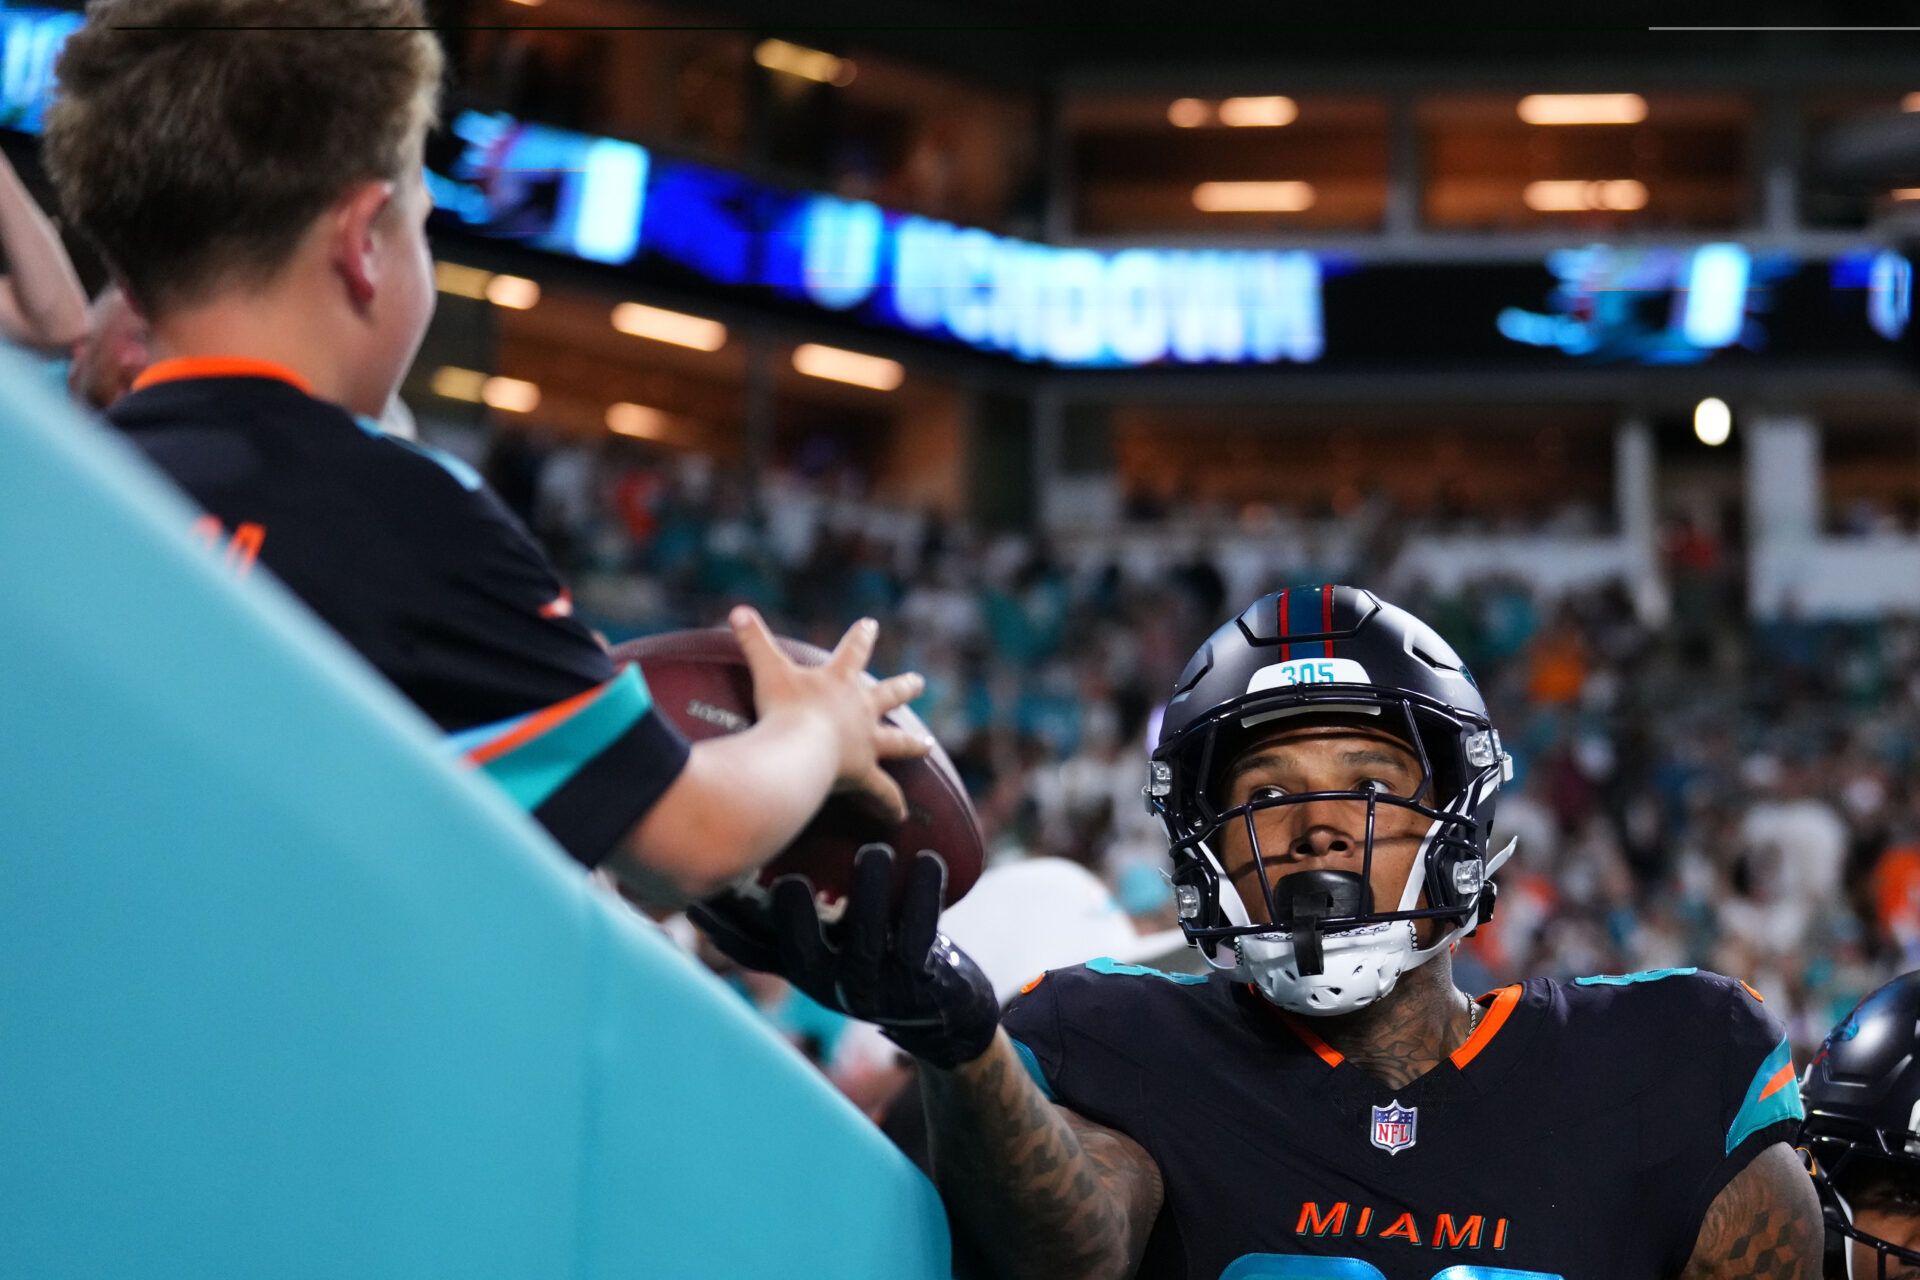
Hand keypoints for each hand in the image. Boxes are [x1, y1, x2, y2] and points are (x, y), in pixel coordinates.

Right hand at [690, 845, 998, 1069]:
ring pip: (865, 942)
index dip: (725, 928)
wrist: (946, 1012)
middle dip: (793, 919)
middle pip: (801, 954)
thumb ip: (804, 907)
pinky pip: (919, 937)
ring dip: (869, 895)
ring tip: (874, 852)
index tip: (700, 897)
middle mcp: (830, 983)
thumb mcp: (835, 938)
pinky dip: (923, 896)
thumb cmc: (881, 954)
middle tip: (788, 881)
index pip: (755, 951)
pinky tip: (930, 860)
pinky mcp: (918, 981)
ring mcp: (874, 987)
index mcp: (803, 966)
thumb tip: (763, 829)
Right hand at [729, 607, 927, 822]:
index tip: (871, 624)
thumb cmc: (783, 708)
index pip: (854, 651)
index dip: (861, 636)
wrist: (798, 749)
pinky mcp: (864, 773)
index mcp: (839, 682)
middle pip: (889, 694)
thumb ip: (753, 640)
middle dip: (903, 687)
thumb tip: (737, 609)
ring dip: (912, 743)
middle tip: (918, 681)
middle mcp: (861, 710)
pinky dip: (891, 804)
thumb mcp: (767, 669)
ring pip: (897, 741)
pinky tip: (899, 816)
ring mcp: (866, 742)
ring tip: (928, 745)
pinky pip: (882, 793)